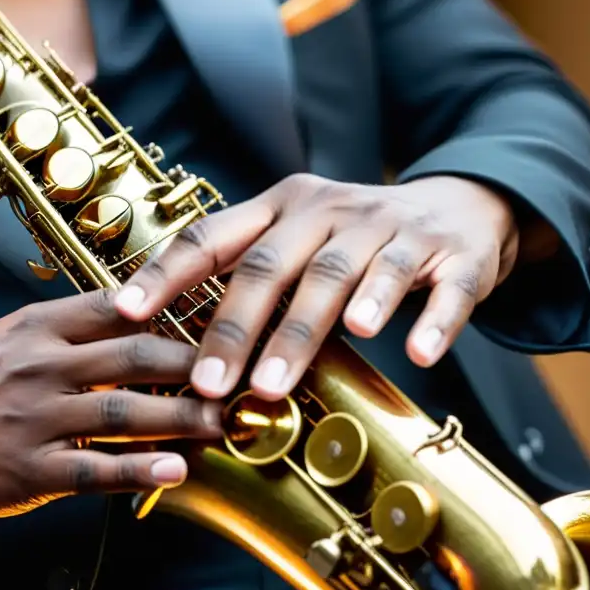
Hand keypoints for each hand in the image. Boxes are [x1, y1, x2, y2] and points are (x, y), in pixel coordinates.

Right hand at [0, 290, 222, 517]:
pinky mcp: (30, 468)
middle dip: (194, 366)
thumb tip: (149, 313)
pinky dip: (138, 469)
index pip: (119, 307)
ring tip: (221, 424)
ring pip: (123, 413)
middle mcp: (45, 366)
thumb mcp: (21, 330)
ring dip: (180, 418)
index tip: (218, 317)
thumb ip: (81, 323)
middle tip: (237, 374)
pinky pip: (94, 469)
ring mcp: (37, 418)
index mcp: (44, 326)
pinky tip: (175, 469)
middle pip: (134, 357)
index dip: (175, 310)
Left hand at [113, 174, 518, 401]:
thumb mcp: (302, 237)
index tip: (126, 314)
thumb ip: (253, 277)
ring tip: (283, 379)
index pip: (216, 234)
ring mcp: (398, 230)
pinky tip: (417, 354)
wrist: (463, 204)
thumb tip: (183, 346)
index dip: (168, 272)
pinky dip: (431, 320)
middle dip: (240, 328)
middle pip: (279, 265)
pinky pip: (444, 287)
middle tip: (211, 385)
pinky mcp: (456, 255)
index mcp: (287, 206)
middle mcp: (337, 210)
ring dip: (314, 327)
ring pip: (353, 275)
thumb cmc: (361, 235)